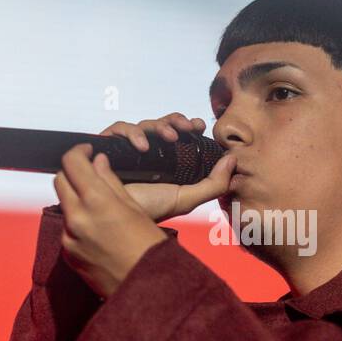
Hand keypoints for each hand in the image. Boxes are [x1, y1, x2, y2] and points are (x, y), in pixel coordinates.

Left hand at [53, 142, 171, 298]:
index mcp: (97, 201)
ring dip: (76, 199)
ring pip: (64, 205)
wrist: (146, 291)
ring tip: (100, 206)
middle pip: (60, 180)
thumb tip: (98, 162)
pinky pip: (68, 229)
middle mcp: (77, 217)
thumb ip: (111, 182)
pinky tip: (99, 230)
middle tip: (90, 173)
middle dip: (73, 173)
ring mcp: (69, 237)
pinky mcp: (68, 254)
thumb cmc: (149, 250)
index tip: (87, 151)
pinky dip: (79, 223)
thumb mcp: (136, 208)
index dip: (79, 151)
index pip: (73, 163)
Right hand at [97, 112, 235, 221]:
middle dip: (176, 121)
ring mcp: (128, 148)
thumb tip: (232, 159)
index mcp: (166, 160)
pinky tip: (142, 147)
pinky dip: (132, 133)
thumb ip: (214, 184)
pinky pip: (119, 128)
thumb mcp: (187, 199)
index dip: (188, 125)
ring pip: (144, 124)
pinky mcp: (109, 146)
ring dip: (159, 126)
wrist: (119, 219)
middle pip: (163, 125)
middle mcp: (148, 152)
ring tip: (169, 138)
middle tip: (187, 127)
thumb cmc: (151, 210)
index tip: (199, 125)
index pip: (178, 134)